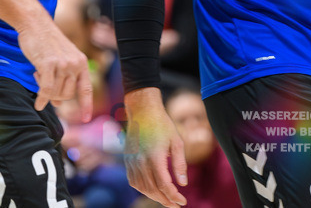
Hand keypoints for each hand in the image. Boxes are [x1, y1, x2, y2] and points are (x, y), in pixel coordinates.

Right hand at [19, 23, 92, 121]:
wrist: (36, 24)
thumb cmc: (46, 43)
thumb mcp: (60, 60)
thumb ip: (63, 80)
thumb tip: (58, 104)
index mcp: (81, 63)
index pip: (86, 89)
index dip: (86, 105)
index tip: (85, 119)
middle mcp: (75, 64)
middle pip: (67, 95)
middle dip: (55, 96)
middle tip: (44, 82)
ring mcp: (63, 64)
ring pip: (56, 93)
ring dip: (45, 90)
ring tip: (39, 74)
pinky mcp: (49, 64)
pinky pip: (46, 90)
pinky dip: (42, 99)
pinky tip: (38, 104)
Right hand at [123, 88, 187, 207]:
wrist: (142, 112)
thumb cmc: (162, 125)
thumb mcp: (177, 141)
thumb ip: (180, 164)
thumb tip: (183, 184)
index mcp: (154, 156)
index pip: (164, 184)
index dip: (173, 196)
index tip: (183, 201)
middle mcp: (141, 161)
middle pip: (153, 189)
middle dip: (166, 200)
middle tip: (176, 205)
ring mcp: (132, 162)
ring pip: (142, 188)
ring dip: (155, 197)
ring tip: (167, 200)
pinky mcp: (128, 161)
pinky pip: (134, 182)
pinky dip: (144, 190)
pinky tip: (153, 191)